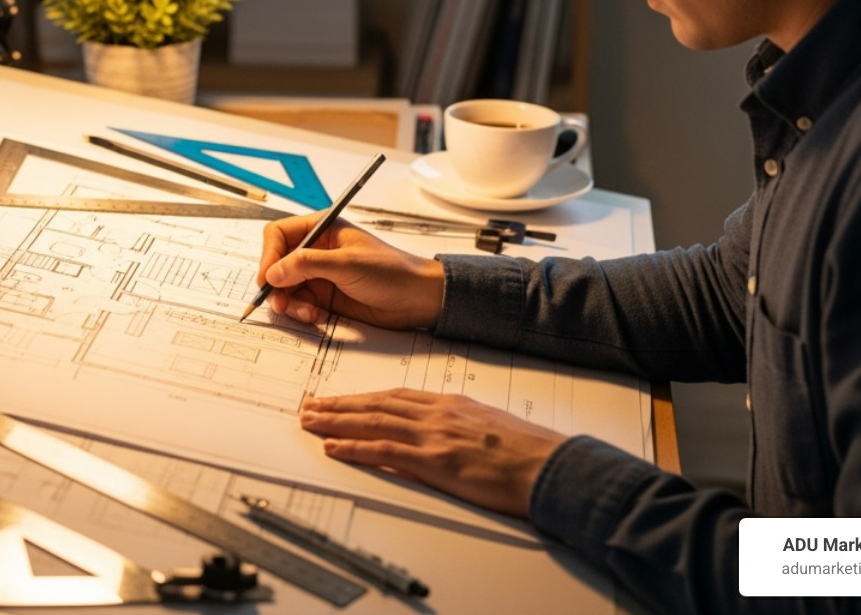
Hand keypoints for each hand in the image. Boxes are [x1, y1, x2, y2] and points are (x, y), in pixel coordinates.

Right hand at [257, 214, 444, 328]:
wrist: (418, 300)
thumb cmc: (391, 272)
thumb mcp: (347, 264)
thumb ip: (307, 265)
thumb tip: (273, 272)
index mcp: (322, 229)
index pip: (280, 234)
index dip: (269, 255)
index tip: (267, 278)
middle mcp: (317, 250)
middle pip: (277, 263)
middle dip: (276, 284)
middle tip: (281, 303)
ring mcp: (320, 274)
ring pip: (285, 287)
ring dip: (289, 302)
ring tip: (307, 312)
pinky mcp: (325, 296)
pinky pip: (299, 303)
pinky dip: (301, 312)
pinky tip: (317, 316)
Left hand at [299, 389, 566, 518]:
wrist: (550, 465)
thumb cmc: (529, 451)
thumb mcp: (490, 427)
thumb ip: (461, 425)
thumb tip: (444, 433)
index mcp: (450, 404)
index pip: (395, 396)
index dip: (363, 397)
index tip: (341, 399)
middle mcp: (437, 413)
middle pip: (377, 405)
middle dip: (340, 404)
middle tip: (310, 405)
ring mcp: (434, 436)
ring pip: (373, 422)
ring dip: (336, 421)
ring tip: (310, 421)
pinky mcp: (434, 462)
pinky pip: (384, 451)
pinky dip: (355, 448)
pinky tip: (334, 447)